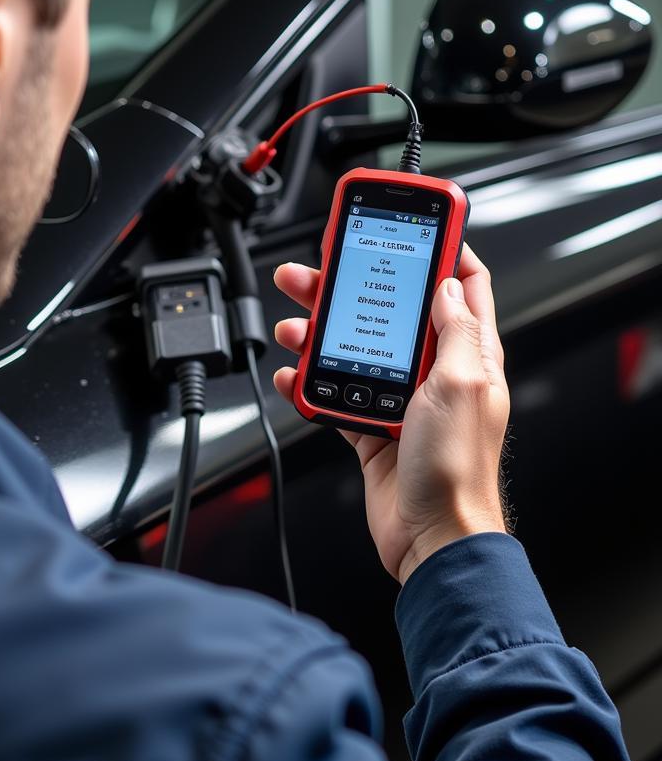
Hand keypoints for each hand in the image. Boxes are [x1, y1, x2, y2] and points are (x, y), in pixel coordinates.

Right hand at [273, 245, 508, 583]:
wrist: (431, 536)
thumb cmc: (456, 469)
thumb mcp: (461, 385)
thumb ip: (455, 331)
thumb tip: (447, 284)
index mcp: (468, 356)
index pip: (462, 287)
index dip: (442, 250)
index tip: (414, 224)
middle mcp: (436, 373)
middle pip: (392, 312)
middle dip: (354, 286)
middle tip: (319, 268)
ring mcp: (402, 399)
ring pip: (356, 348)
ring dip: (321, 332)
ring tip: (293, 322)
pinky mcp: (372, 426)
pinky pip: (335, 391)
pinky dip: (310, 381)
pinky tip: (292, 373)